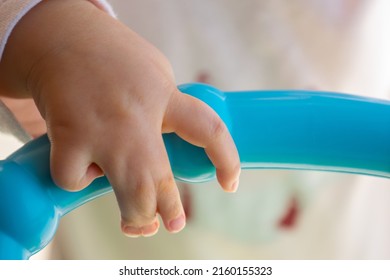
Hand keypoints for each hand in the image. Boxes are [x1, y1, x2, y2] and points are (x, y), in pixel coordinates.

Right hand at [0, 0, 239, 236]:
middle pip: (160, 179)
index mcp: (164, 95)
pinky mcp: (68, 137)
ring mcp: (102, 129)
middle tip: (173, 224)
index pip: (208, 130)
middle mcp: (136, 116)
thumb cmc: (113, 59)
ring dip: (134, 217)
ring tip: (136, 225)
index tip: (230, 185)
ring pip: (126, 191)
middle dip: (169, 210)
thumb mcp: (154, 72)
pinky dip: (78, 180)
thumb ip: (167, 108)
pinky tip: (79, 166)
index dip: (226, 160)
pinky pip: (75, 178)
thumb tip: (171, 149)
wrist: (60, 38)